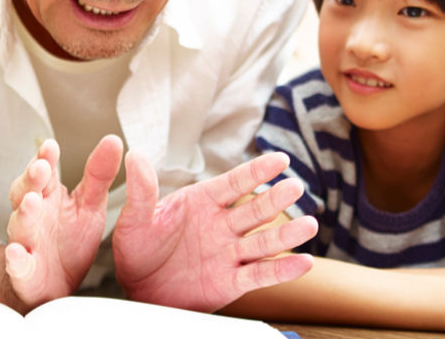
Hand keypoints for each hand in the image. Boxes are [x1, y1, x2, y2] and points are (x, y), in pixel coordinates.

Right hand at [5, 136, 122, 307]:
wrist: (56, 283)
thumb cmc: (70, 240)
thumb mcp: (90, 205)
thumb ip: (99, 174)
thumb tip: (112, 141)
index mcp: (49, 196)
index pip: (43, 171)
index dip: (44, 158)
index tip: (50, 146)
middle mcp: (33, 215)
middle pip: (25, 192)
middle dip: (31, 179)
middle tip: (41, 168)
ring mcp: (26, 241)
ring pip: (20, 224)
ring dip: (23, 213)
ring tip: (31, 202)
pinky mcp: (24, 270)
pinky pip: (17, 264)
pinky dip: (15, 259)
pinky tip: (16, 253)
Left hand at [112, 151, 317, 311]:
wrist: (136, 287)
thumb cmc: (137, 248)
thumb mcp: (136, 218)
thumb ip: (142, 189)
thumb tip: (135, 156)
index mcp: (202, 202)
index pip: (234, 183)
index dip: (257, 172)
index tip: (280, 159)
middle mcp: (221, 225)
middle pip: (255, 210)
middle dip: (275, 199)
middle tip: (295, 187)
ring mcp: (228, 253)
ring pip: (263, 242)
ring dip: (286, 234)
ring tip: (309, 225)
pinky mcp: (231, 282)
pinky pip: (259, 275)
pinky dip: (281, 271)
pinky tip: (303, 263)